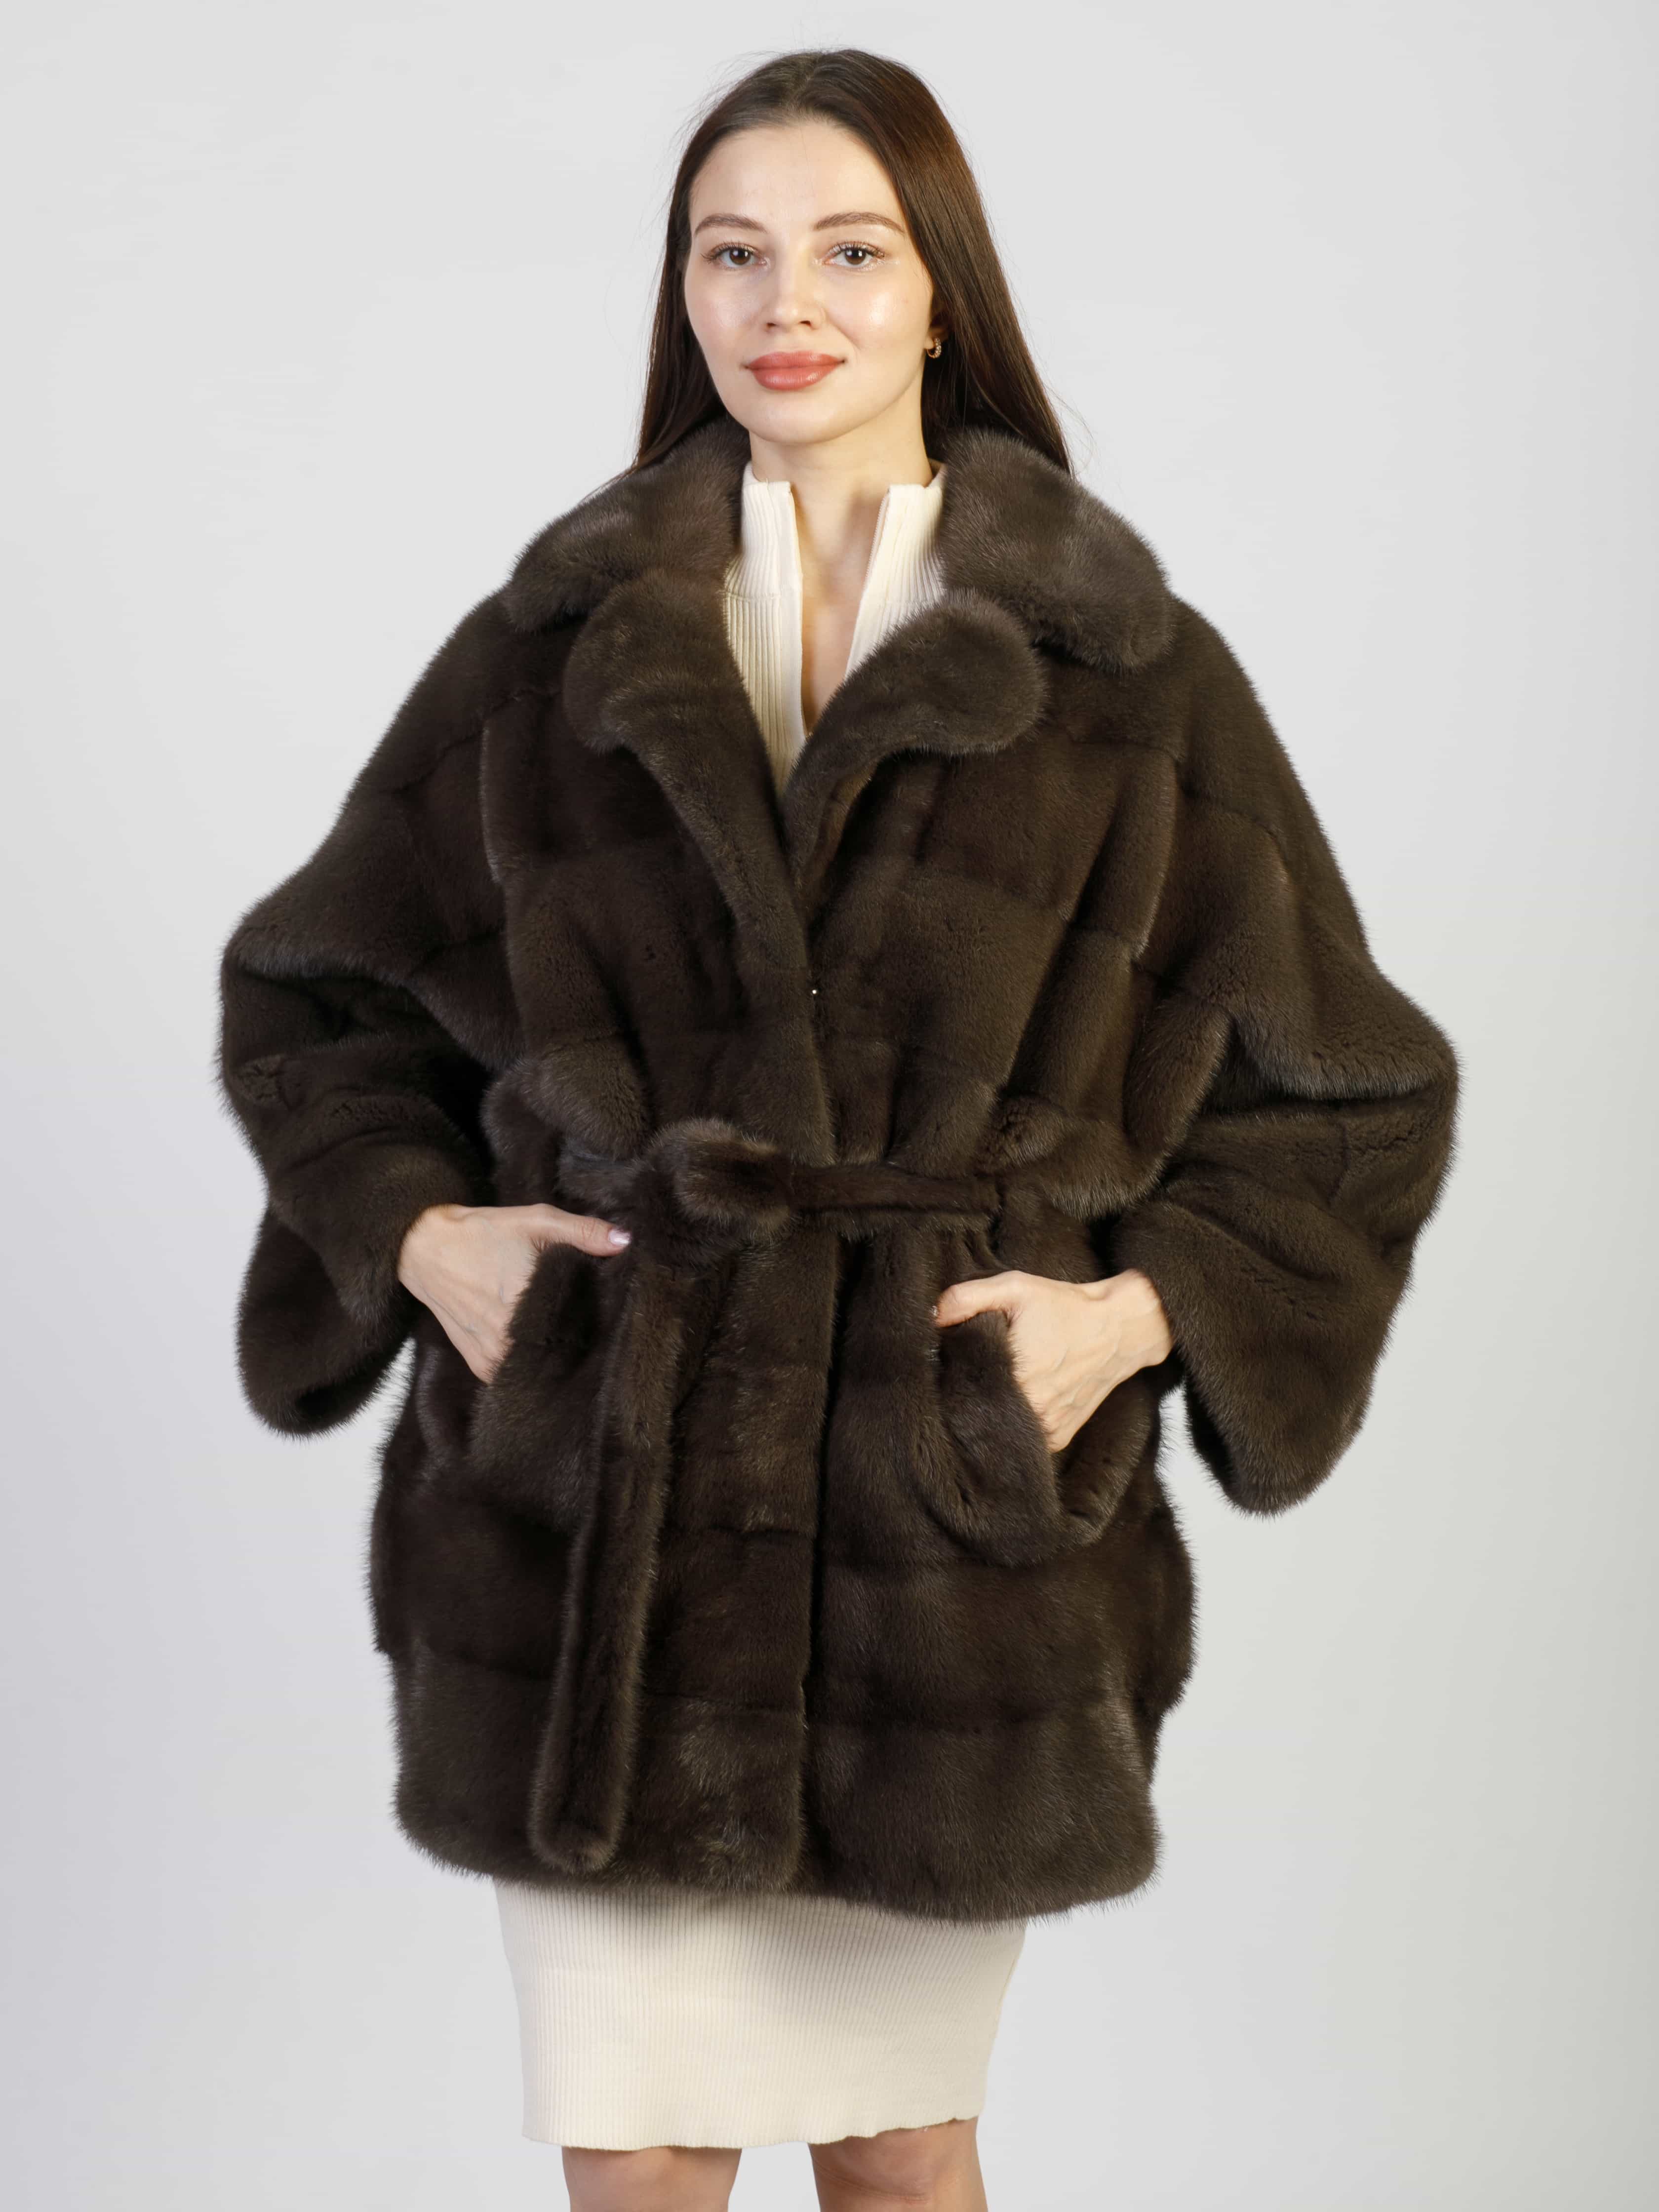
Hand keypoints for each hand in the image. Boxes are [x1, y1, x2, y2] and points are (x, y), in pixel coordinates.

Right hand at [397, 1201, 632, 1383]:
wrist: (426, 1250)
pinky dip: (528, 1364)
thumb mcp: (537, 1220)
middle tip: (587, 1321)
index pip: (586, 1323)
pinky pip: (516, 1375)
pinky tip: (537, 1347)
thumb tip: (625, 1242)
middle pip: (566, 1348)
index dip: (600, 1318)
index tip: (608, 1310)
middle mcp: (513, 1336)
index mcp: (532, 1300)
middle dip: (580, 1337)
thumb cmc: (483, 1232)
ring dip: (554, 1354)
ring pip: (542, 1366)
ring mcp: (496, 1356)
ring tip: (564, 1335)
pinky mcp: (481, 1366)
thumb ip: (583, 1232)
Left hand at [933, 1266, 1174, 1452]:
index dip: (948, 1379)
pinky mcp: (1058, 1439)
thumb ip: (967, 1298)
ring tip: (991, 1387)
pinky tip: (1013, 1400)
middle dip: (966, 1396)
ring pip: (998, 1430)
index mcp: (1014, 1378)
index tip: (946, 1364)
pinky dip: (1013, 1423)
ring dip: (990, 1413)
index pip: (958, 1392)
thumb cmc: (1066, 1307)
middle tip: (968, 1373)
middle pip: (976, 1414)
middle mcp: (1030, 1411)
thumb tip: (930, 1317)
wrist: (1120, 1330)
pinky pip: (1022, 1439)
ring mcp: (1045, 1430)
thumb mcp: (1015, 1288)